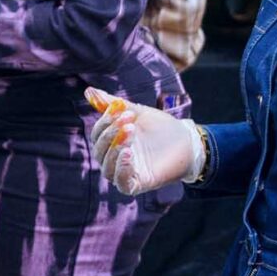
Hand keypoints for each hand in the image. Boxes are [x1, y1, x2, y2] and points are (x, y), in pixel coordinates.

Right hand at [87, 89, 202, 194]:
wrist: (188, 141)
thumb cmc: (161, 128)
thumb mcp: (137, 112)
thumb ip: (113, 104)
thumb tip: (88, 91)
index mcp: (112, 143)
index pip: (97, 135)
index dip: (105, 122)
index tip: (120, 108)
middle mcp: (115, 160)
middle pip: (99, 151)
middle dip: (110, 134)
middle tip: (129, 120)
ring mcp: (126, 173)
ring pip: (107, 168)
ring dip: (114, 149)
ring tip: (130, 131)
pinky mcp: (137, 185)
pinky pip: (121, 183)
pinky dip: (121, 169)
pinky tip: (127, 153)